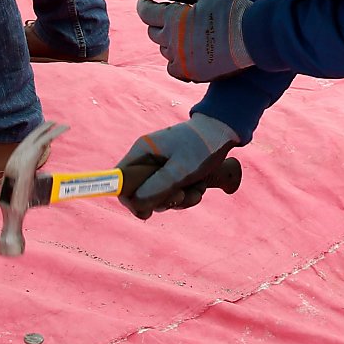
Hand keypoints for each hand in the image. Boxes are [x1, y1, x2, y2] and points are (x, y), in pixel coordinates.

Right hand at [116, 114, 243, 218]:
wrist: (224, 132)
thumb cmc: (202, 147)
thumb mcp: (181, 169)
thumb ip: (158, 186)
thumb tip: (136, 204)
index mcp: (142, 152)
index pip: (119, 179)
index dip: (128, 198)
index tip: (145, 211)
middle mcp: (147, 159)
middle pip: (140, 192)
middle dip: (162, 200)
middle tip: (181, 195)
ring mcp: (160, 166)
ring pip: (159, 195)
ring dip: (180, 199)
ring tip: (197, 188)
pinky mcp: (173, 173)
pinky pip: (172, 192)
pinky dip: (187, 194)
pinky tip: (200, 186)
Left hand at [136, 0, 252, 82]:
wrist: (254, 37)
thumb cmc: (230, 10)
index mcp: (173, 19)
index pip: (146, 12)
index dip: (144, 5)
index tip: (146, 1)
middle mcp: (172, 41)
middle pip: (153, 32)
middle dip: (159, 22)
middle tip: (176, 16)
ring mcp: (181, 60)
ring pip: (164, 49)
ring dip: (170, 40)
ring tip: (190, 32)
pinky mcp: (191, 73)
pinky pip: (172, 68)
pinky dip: (176, 59)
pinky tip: (190, 51)